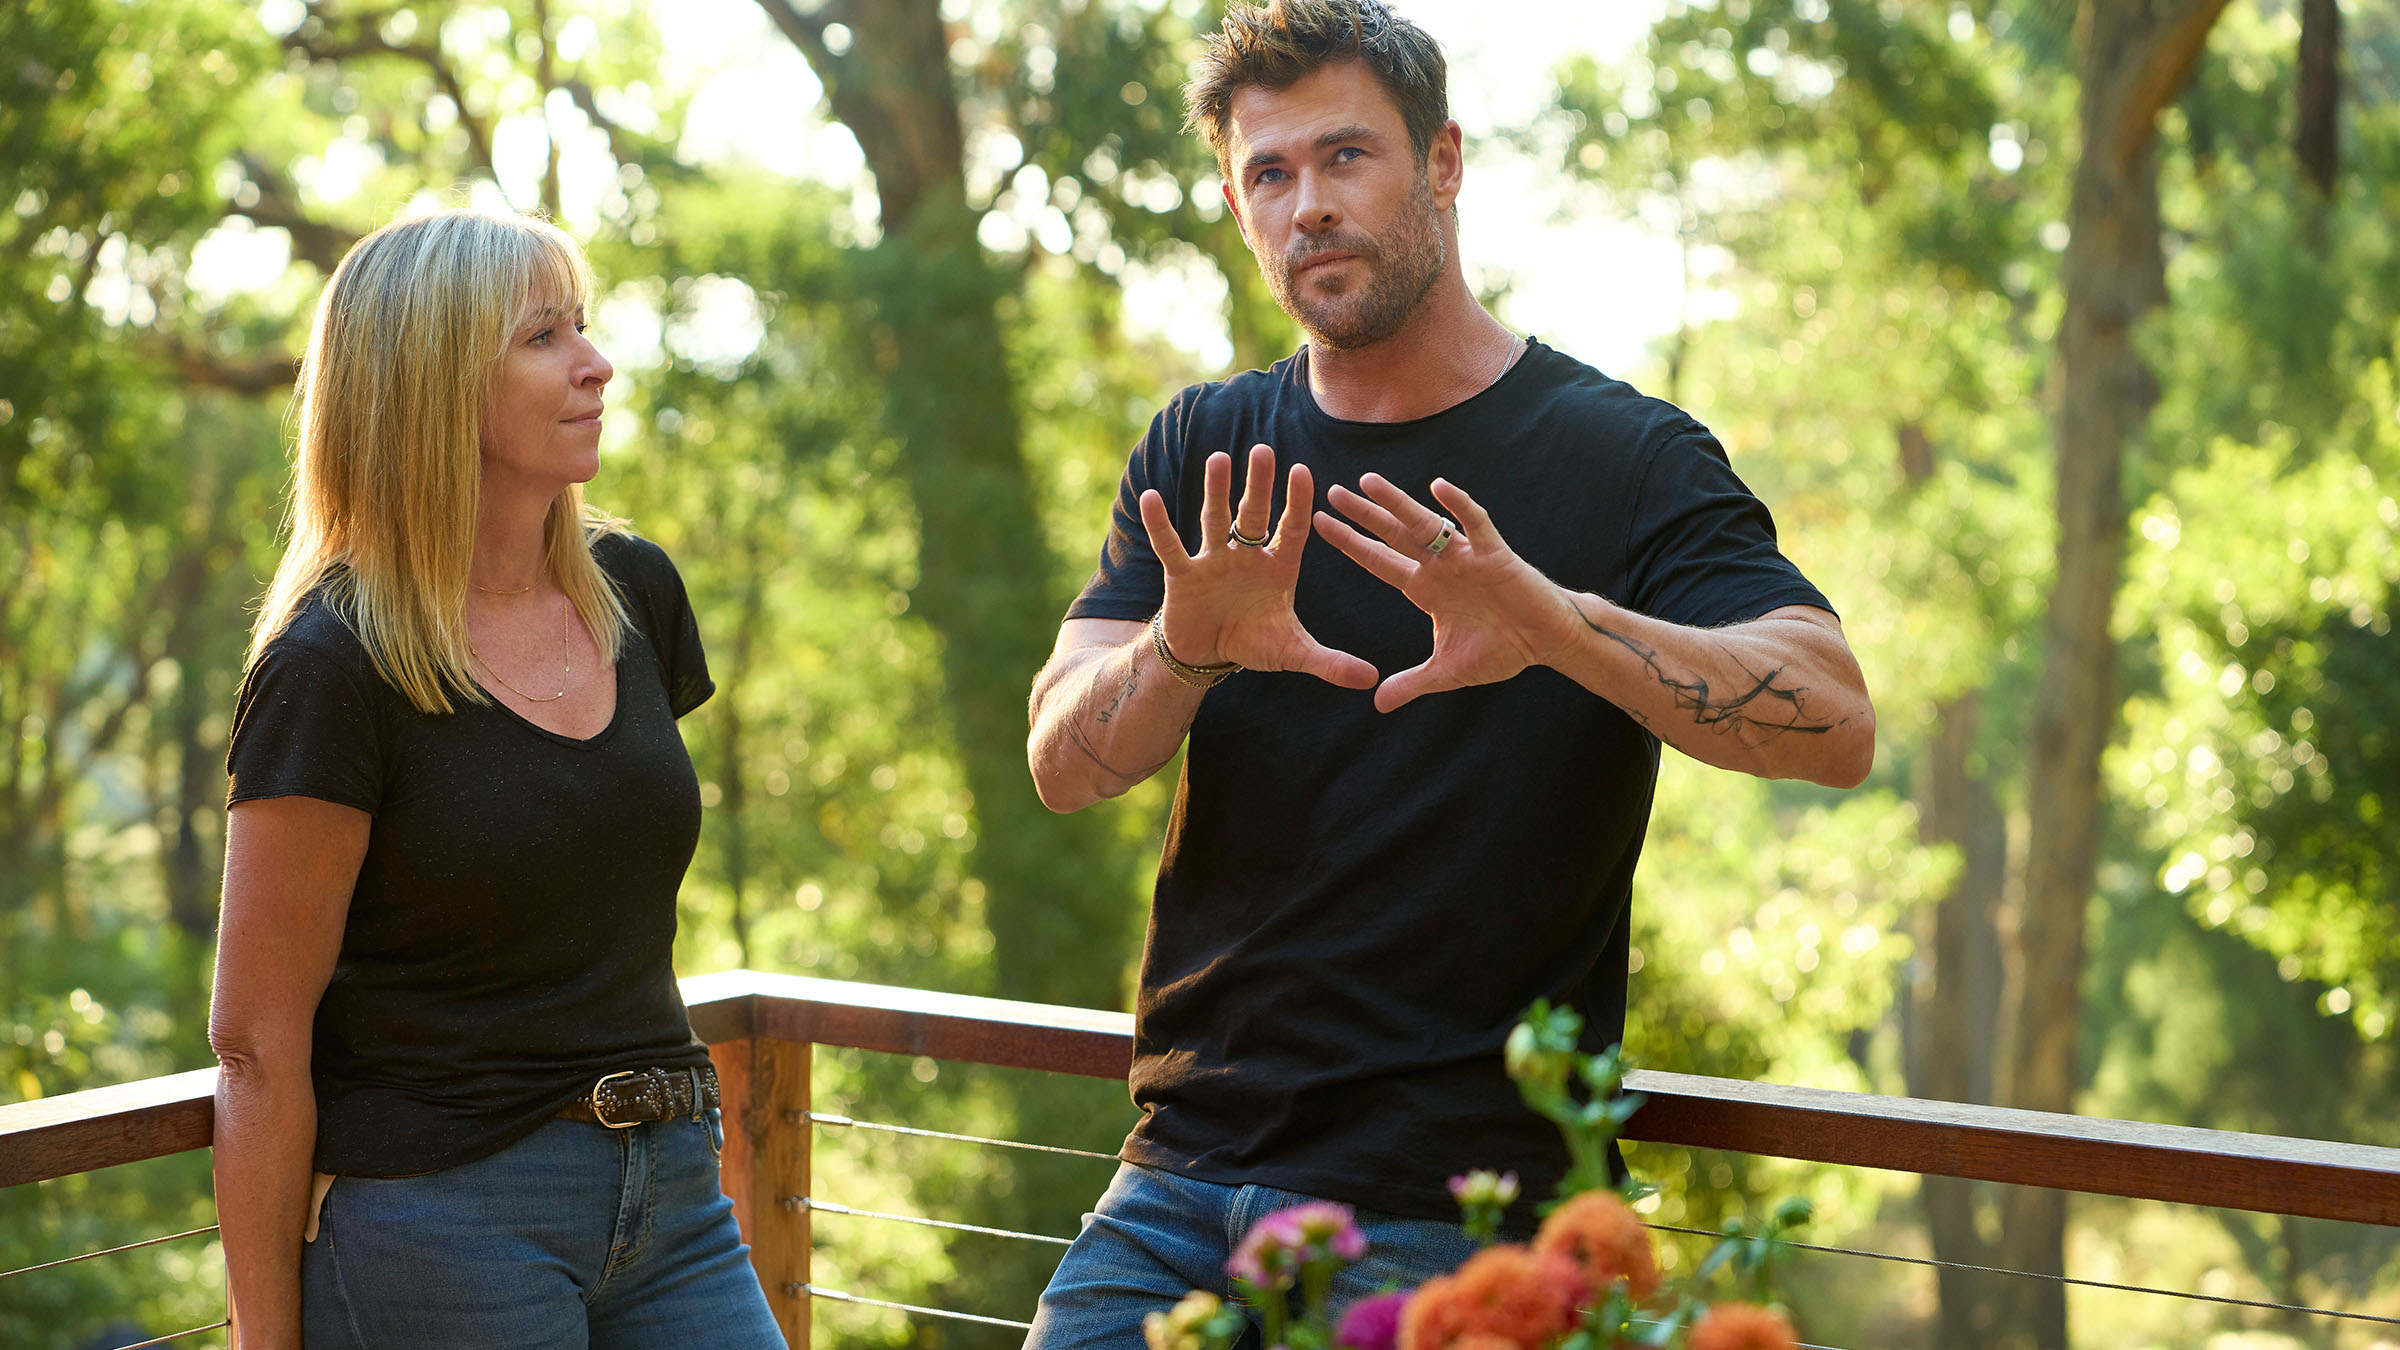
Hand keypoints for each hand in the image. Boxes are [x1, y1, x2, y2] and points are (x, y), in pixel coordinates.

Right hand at [1139, 444, 1376, 688]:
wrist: (1208, 656)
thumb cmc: (1254, 643)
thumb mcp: (1293, 652)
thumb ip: (1330, 663)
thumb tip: (1372, 680)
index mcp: (1278, 567)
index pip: (1291, 529)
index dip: (1296, 503)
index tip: (1302, 471)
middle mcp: (1247, 556)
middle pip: (1253, 515)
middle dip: (1258, 485)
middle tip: (1263, 451)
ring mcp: (1213, 561)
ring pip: (1215, 521)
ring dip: (1216, 491)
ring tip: (1218, 459)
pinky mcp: (1183, 575)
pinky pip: (1171, 546)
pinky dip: (1160, 524)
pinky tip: (1149, 497)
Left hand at [1316, 474, 1574, 712]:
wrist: (1546, 642)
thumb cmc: (1501, 650)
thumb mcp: (1447, 673)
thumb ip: (1412, 684)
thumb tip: (1378, 705)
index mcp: (1425, 589)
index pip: (1379, 562)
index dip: (1351, 545)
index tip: (1320, 526)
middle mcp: (1440, 567)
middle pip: (1394, 535)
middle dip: (1364, 515)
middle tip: (1333, 493)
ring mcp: (1466, 557)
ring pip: (1425, 524)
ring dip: (1397, 503)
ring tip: (1368, 482)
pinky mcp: (1496, 555)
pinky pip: (1475, 525)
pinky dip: (1458, 506)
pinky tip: (1438, 487)